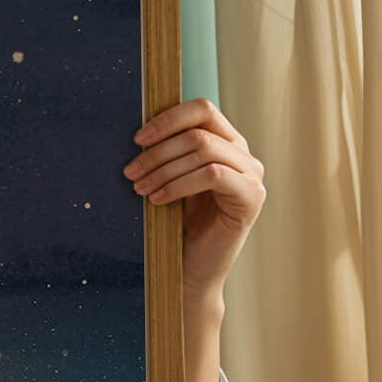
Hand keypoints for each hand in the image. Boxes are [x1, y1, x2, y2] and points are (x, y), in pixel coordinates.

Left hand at [125, 98, 265, 304]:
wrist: (191, 271)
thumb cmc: (178, 226)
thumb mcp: (170, 181)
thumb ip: (168, 153)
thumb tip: (140, 131)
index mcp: (225, 143)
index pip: (202, 110)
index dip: (168, 119)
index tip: (138, 139)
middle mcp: (243, 155)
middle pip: (198, 131)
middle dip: (158, 151)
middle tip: (131, 171)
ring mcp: (251, 175)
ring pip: (203, 150)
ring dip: (164, 168)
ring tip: (140, 187)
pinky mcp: (250, 197)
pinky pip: (212, 175)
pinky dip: (179, 184)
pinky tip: (158, 199)